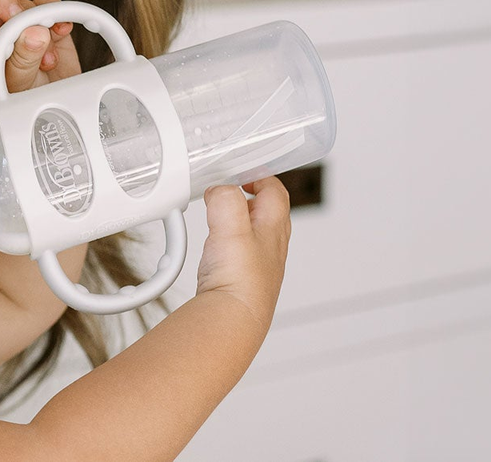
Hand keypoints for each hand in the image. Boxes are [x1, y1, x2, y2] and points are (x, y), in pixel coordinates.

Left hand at [0, 0, 80, 108]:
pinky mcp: (41, 24)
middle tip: (18, 16)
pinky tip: (61, 31)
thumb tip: (34, 33)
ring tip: (46, 58)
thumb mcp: (17, 93)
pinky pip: (47, 6)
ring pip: (21, 4)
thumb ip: (21, 63)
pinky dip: (57, 14)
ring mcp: (16, 28)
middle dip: (3, 3)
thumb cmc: (25, 109)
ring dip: (37, 23)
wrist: (56, 114)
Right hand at [193, 177, 292, 324]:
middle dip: (251, 197)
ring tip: (219, 217)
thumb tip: (220, 188)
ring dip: (240, 221)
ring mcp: (259, 266)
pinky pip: (240, 254)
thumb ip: (225, 200)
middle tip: (232, 191)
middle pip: (269, 213)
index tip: (243, 171)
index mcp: (273, 228)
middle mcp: (271, 248)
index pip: (276, 192)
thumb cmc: (240, 280)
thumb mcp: (231, 228)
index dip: (261, 177)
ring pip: (255, 235)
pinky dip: (229, 245)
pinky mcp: (243, 281)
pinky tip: (215, 249)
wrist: (234, 319)